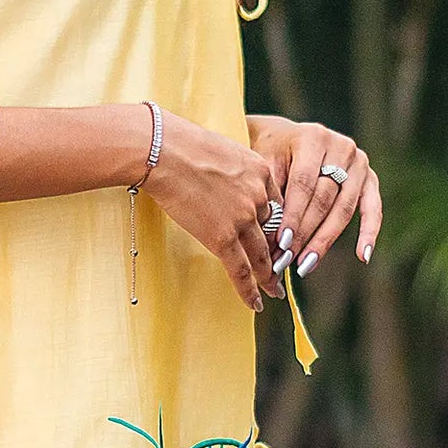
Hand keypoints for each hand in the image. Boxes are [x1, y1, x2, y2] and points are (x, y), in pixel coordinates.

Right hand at [143, 115, 280, 309]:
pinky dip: (249, 290)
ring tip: (273, 290)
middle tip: (282, 270)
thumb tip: (225, 179)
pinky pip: (241, 269)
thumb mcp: (224, 149)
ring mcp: (243, 218)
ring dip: (269, 276)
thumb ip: (234, 169)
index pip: (276, 206)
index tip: (279, 239)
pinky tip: (256, 303)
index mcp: (261, 171)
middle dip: (279, 254)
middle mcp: (259, 196)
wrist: (165, 151)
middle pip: (274, 232)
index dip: (278, 226)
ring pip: (262, 254)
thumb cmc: (183, 144)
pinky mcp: (222, 236)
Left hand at [246, 114, 381, 276]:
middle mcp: (341, 146)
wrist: (285, 135)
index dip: (293, 215)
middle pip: (324, 199)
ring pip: (344, 209)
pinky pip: (373, 208)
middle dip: (304, 233)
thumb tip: (273, 240)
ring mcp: (359, 162)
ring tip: (306, 265)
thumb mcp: (264, 162)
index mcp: (313, 138)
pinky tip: (363, 256)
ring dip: (324, 240)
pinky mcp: (370, 177)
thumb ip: (271, 195)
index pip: (304, 184)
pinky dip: (369, 232)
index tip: (281, 243)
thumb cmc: (271, 151)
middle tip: (287, 260)